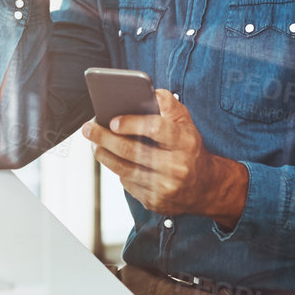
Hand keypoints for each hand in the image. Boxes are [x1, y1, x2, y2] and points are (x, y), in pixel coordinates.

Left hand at [82, 89, 247, 228]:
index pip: (155, 129)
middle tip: (89, 128)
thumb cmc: (189, 148)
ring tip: (94, 144)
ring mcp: (165, 187)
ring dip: (104, 155)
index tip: (113, 121)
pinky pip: (128, 184)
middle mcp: (176, 166)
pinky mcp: (156, 202)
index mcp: (185, 142)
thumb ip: (169, 105)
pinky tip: (113, 160)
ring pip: (125, 170)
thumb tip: (150, 92)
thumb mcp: (186, 123)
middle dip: (105, 138)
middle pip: (133, 151)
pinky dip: (118, 171)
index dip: (131, 123)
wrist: (206, 187)